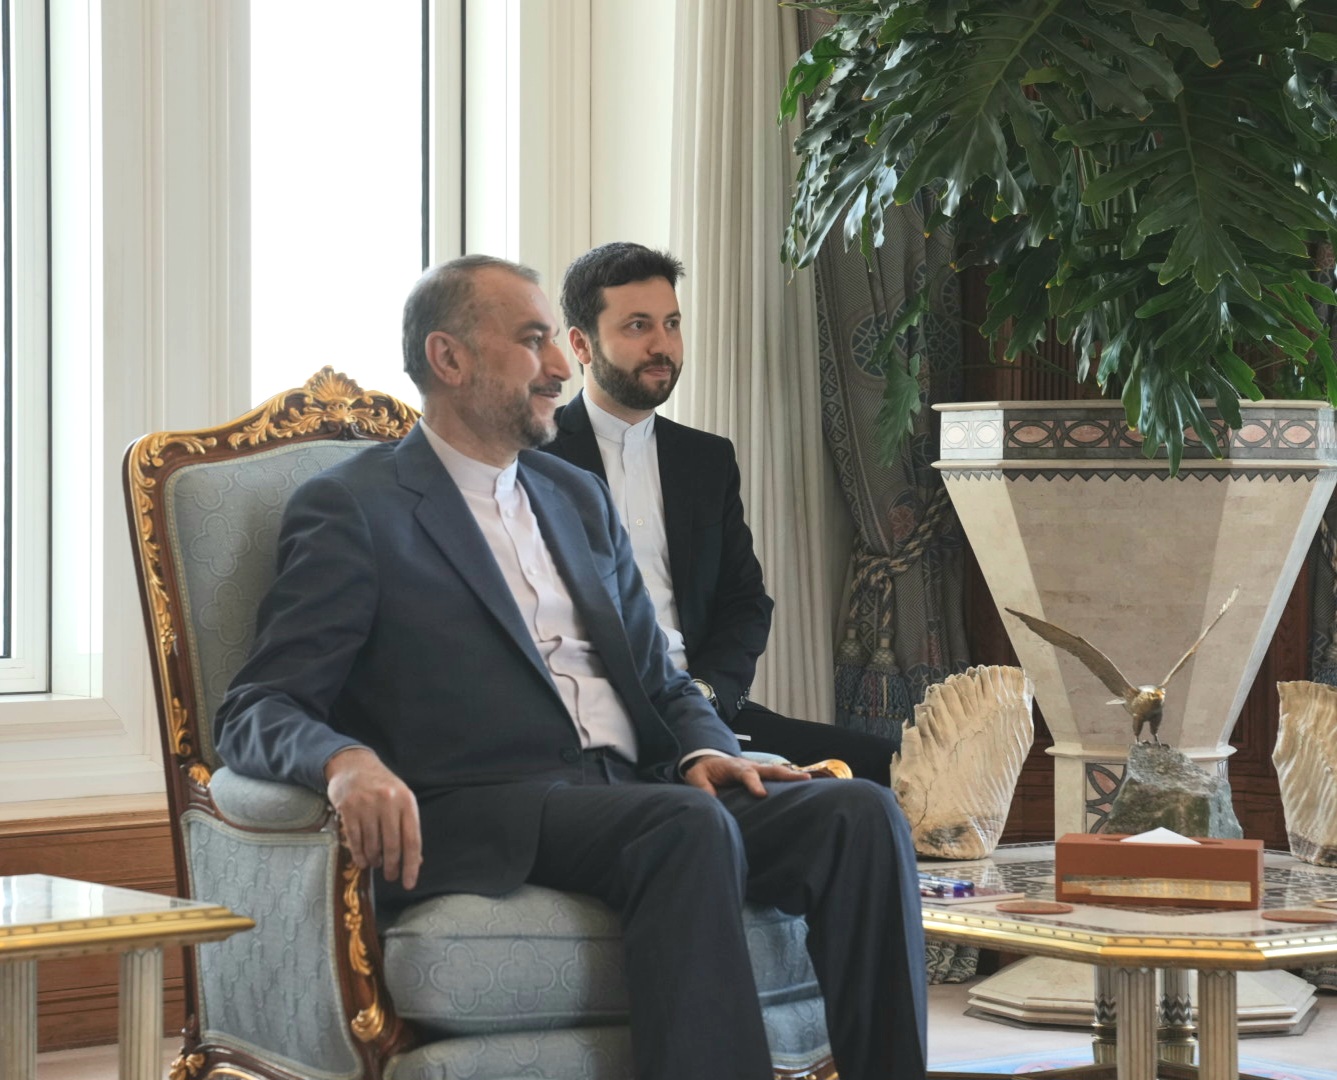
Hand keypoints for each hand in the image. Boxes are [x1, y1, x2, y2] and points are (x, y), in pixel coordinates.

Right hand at [324, 748, 422, 888]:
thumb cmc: (381, 786)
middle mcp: (388, 802)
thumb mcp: (401, 799)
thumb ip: (408, 826)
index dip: (411, 865)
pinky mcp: (348, 808)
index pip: (412, 840)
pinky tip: (362, 860)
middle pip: (392, 845)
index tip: (409, 883)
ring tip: (376, 863)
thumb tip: (416, 860)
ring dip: (374, 860)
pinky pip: (355, 840)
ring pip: (372, 845)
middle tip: (390, 876)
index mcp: (406, 801)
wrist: (353, 765)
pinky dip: (359, 855)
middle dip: (392, 866)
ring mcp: (367, 804)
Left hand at [683, 754, 810, 797]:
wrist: (707, 760)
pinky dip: (789, 779)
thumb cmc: (703, 771)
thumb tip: (711, 801)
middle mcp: (748, 766)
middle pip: (769, 769)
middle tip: (803, 778)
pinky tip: (803, 786)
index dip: (754, 784)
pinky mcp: (759, 775)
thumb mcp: (696, 778)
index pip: (746, 775)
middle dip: (786, 774)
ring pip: (776, 771)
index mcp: (733, 767)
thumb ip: (703, 788)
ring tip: (810, 780)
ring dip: (792, 775)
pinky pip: (775, 776)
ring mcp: (756, 769)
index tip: (761, 794)